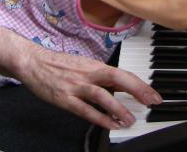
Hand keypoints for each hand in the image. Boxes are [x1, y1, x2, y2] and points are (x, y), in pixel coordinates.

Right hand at [18, 44, 161, 129]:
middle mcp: (87, 74)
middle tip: (151, 102)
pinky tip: (111, 125)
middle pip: (117, 79)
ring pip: (101, 95)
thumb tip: (122, 86)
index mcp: (94, 65)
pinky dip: (100, 118)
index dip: (140, 84)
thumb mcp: (83, 65)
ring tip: (131, 120)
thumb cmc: (58, 64)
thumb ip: (101, 76)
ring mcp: (76, 86)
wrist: (32, 62)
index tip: (154, 95)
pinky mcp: (65, 98)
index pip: (122, 73)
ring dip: (118, 108)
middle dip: (137, 90)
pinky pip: (85, 110)